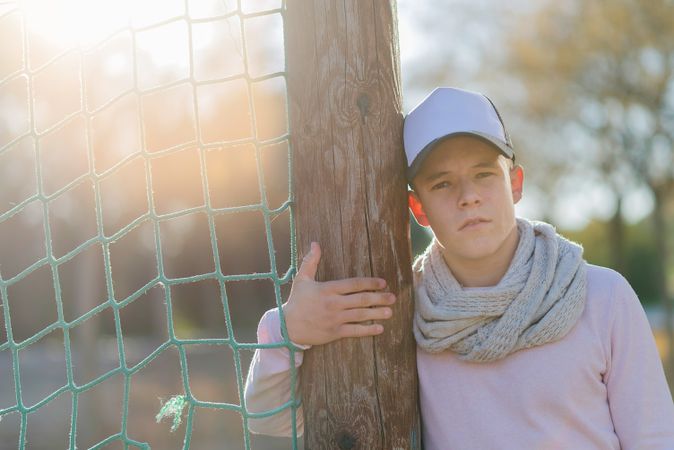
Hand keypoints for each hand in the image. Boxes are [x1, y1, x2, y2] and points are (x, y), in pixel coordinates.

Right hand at [281, 242, 395, 345]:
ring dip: (377, 313)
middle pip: (361, 299)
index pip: (354, 284)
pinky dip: (368, 330)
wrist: (287, 327)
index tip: (383, 283)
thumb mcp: (301, 279)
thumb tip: (315, 243)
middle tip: (393, 297)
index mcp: (328, 289)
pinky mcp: (334, 333)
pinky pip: (354, 331)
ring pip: (360, 315)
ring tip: (390, 312)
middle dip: (379, 298)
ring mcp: (335, 319)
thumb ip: (310, 261)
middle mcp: (333, 303)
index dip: (370, 283)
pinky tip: (379, 328)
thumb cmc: (296, 301)